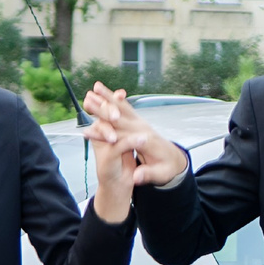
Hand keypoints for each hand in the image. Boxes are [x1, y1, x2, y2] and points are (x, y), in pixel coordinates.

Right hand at [81, 82, 188, 198]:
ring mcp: (142, 122)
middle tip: (88, 100)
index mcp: (146, 141)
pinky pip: (127, 107)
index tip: (89, 132)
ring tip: (96, 87)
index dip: (105, 134)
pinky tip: (108, 91)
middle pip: (120, 117)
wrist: (176, 159)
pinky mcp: (140, 121)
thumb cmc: (167, 167)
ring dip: (109, 97)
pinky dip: (116, 98)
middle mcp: (143, 128)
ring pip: (123, 107)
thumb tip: (136, 177)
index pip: (122, 137)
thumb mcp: (161, 175)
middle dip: (103, 108)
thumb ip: (148, 174)